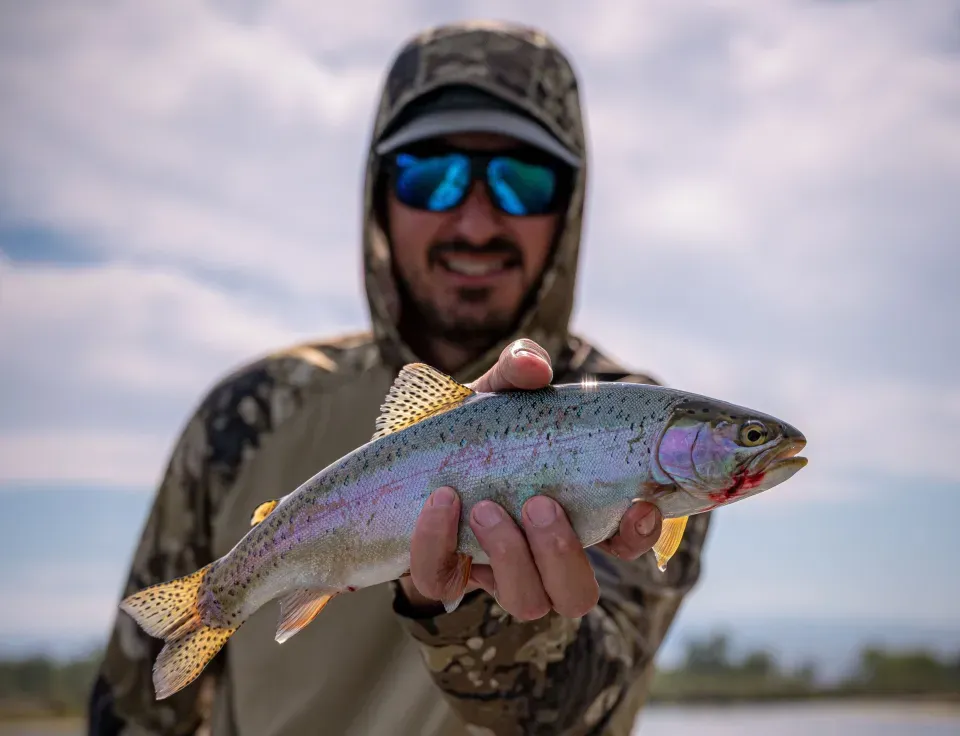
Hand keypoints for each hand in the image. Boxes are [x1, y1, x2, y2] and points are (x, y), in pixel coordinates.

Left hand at [398, 338, 663, 619]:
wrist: (409, 452)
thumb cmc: (476, 427)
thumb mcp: (500, 392)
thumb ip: (519, 370)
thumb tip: (535, 368)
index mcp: (577, 512)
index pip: (626, 540)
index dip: (639, 534)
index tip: (637, 505)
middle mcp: (543, 554)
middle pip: (577, 595)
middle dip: (562, 554)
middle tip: (539, 503)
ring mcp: (497, 571)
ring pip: (526, 602)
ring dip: (510, 554)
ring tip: (485, 506)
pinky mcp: (446, 573)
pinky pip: (444, 581)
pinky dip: (440, 543)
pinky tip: (440, 502)